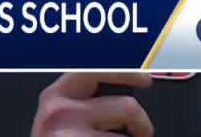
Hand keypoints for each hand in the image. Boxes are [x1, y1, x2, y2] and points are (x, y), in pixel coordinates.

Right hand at [30, 72, 153, 135]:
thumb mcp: (60, 117)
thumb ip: (82, 100)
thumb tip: (120, 89)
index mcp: (56, 95)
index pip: (98, 69)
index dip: (128, 73)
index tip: (145, 79)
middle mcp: (60, 112)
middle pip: (127, 107)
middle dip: (141, 123)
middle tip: (140, 132)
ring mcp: (69, 135)